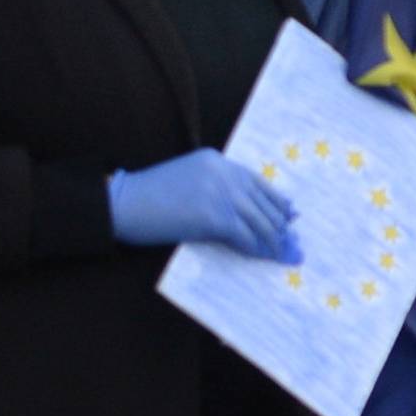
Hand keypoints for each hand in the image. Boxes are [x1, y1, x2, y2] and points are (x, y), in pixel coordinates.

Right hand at [108, 149, 299, 260]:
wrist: (124, 202)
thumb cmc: (148, 196)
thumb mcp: (186, 179)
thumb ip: (213, 186)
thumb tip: (240, 212)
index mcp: (216, 160)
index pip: (256, 179)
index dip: (276, 198)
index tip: (290, 213)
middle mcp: (221, 172)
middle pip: (261, 200)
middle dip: (279, 222)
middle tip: (291, 240)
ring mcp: (218, 192)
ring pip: (258, 219)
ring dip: (272, 239)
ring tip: (281, 253)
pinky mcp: (212, 216)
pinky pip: (243, 235)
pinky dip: (254, 247)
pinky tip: (259, 255)